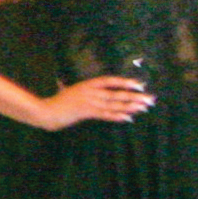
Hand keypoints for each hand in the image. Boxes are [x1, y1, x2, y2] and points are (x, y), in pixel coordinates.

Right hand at [36, 74, 152, 128]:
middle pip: (117, 94)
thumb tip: (66, 83)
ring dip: (131, 106)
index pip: (110, 81)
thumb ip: (72, 87)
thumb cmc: (56, 101)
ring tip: (144, 108)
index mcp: (87, 84)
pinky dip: (118, 116)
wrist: (46, 111)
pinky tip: (128, 117)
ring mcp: (89, 103)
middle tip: (150, 99)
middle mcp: (91, 92)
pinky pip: (106, 115)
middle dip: (135, 96)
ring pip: (114, 104)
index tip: (139, 84)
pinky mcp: (87, 113)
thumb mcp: (66, 90)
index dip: (125, 82)